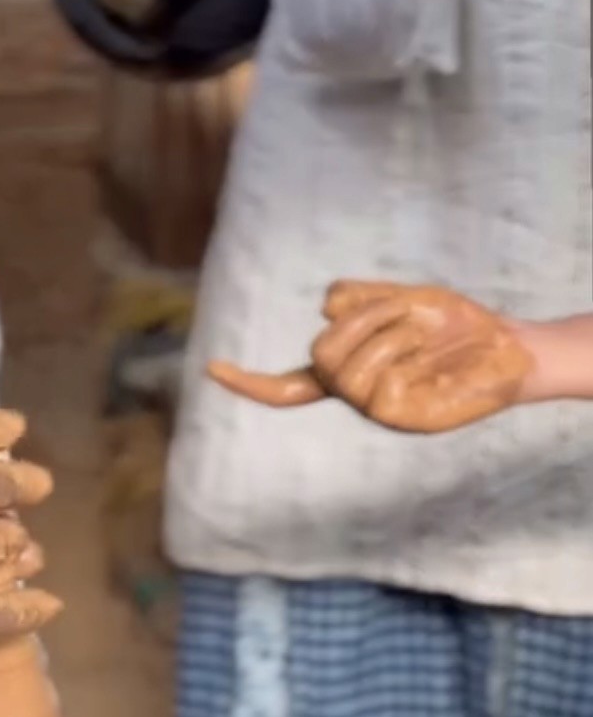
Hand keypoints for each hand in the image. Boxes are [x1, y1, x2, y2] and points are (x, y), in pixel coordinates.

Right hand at [208, 280, 535, 433]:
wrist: (507, 348)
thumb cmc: (456, 326)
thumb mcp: (401, 299)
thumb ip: (359, 300)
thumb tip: (325, 311)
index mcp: (348, 374)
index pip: (288, 386)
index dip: (249, 382)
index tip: (209, 369)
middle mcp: (356, 396)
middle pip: (320, 352)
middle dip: (361, 321)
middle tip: (405, 315)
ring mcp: (378, 410)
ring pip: (345, 362)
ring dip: (385, 331)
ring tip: (425, 334)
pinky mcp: (402, 417)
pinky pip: (374, 379)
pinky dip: (400, 352)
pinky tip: (430, 356)